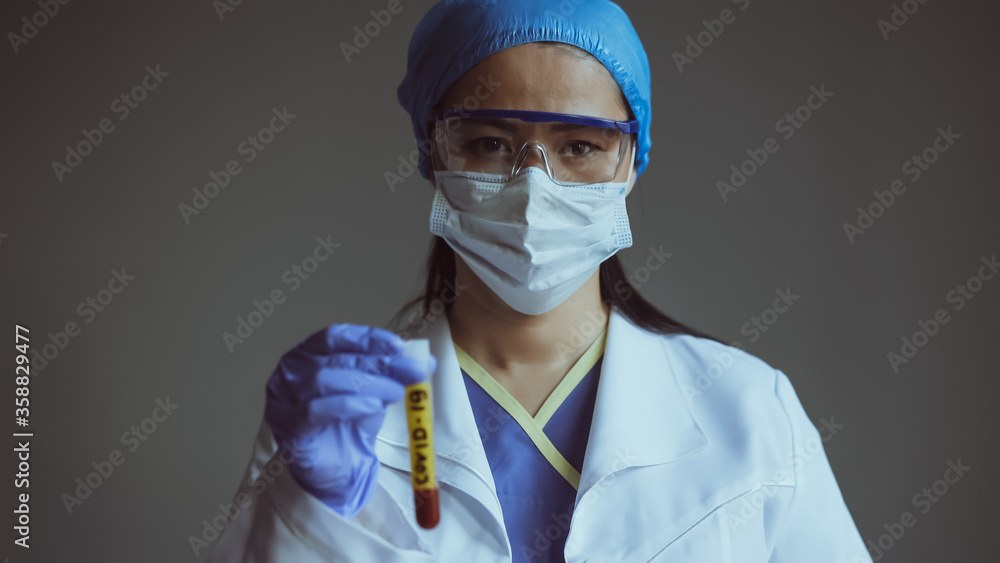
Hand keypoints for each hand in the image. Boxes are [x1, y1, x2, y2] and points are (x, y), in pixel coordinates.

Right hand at [263, 323, 435, 515]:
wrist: (339, 471)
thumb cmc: (350, 425)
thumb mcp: (376, 392)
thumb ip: (395, 374)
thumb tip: (427, 360)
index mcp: (308, 355)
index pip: (335, 336)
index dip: (367, 338)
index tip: (398, 346)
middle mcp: (290, 372)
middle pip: (335, 358)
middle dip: (377, 363)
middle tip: (411, 372)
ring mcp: (284, 399)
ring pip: (323, 379)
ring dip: (365, 383)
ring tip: (395, 392)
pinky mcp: (286, 427)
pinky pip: (314, 410)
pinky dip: (346, 405)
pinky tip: (372, 407)